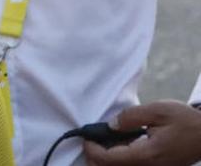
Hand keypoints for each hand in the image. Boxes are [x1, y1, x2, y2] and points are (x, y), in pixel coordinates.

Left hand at [84, 100, 200, 165]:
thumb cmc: (186, 121)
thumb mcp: (158, 110)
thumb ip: (131, 117)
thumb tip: (111, 125)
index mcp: (147, 155)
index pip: (110, 159)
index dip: (92, 149)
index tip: (85, 137)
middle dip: (96, 158)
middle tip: (89, 142)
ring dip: (107, 161)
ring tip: (99, 144)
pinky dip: (120, 160)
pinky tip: (117, 148)